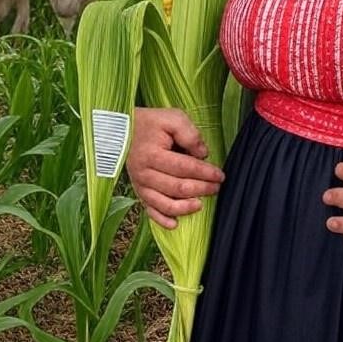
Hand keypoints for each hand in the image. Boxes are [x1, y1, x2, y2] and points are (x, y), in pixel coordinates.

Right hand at [125, 107, 224, 228]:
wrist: (123, 130)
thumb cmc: (150, 123)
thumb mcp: (172, 118)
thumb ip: (189, 134)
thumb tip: (202, 154)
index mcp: (153, 155)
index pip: (185, 168)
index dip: (205, 173)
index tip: (219, 175)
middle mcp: (145, 173)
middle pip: (178, 188)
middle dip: (201, 189)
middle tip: (216, 187)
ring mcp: (140, 185)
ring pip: (165, 204)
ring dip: (185, 208)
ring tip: (200, 204)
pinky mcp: (139, 191)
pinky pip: (150, 211)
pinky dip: (162, 220)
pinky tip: (175, 223)